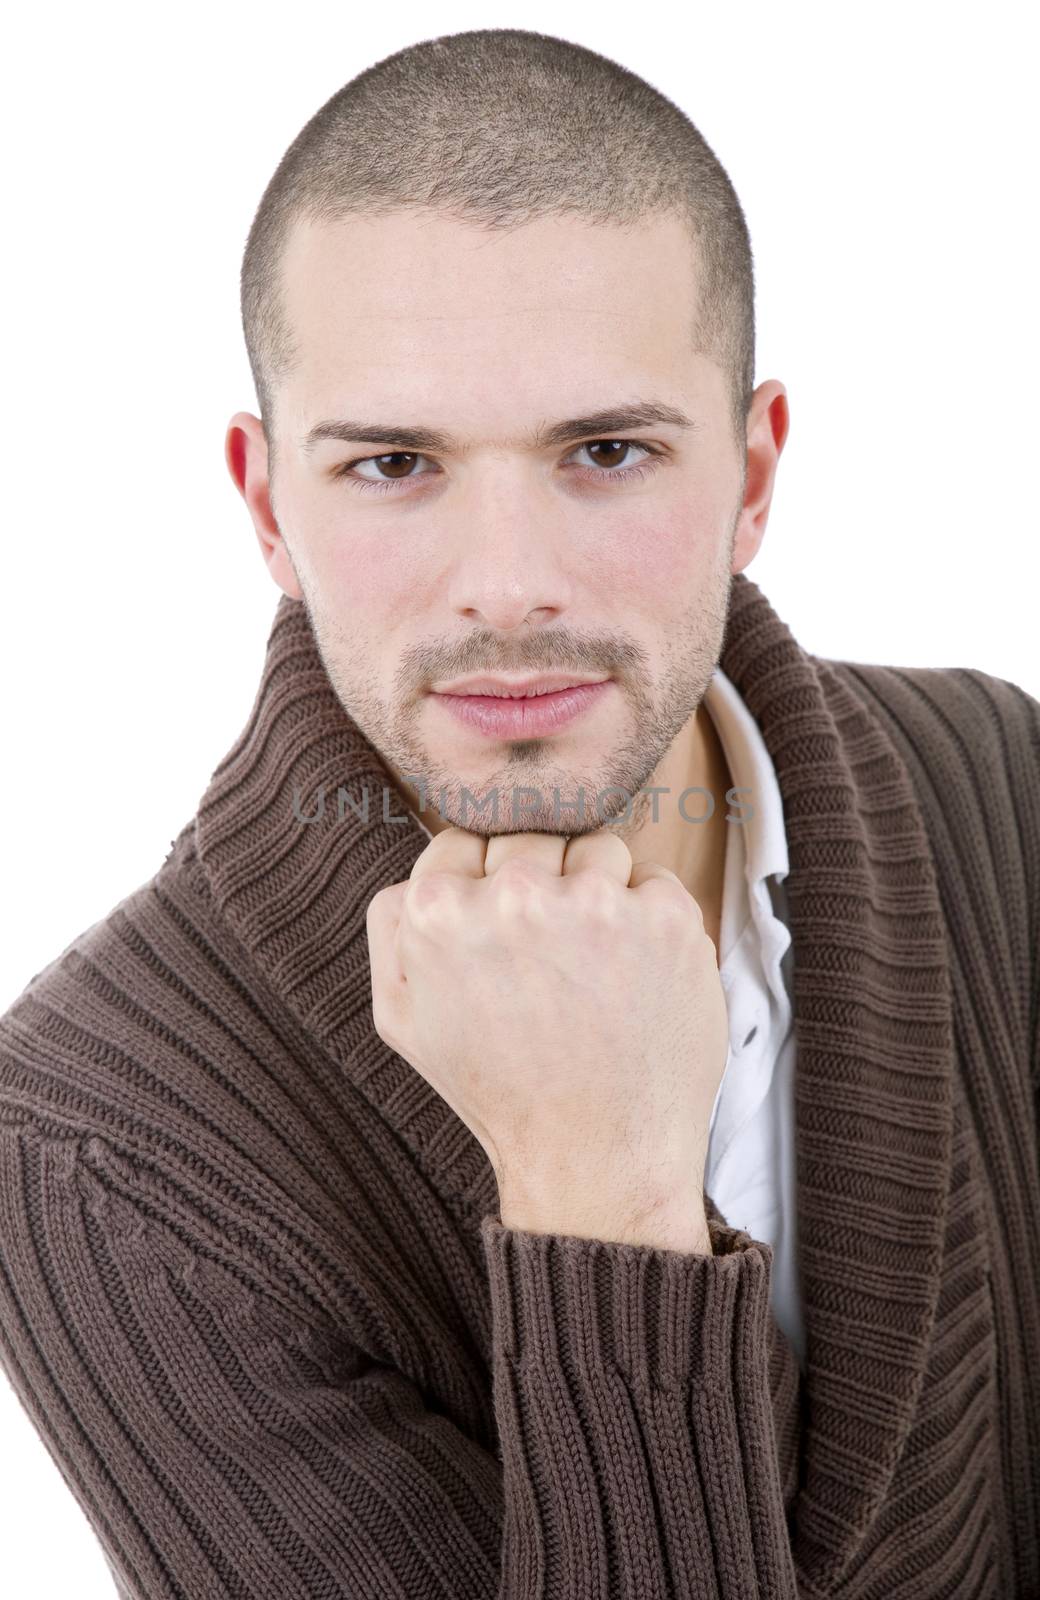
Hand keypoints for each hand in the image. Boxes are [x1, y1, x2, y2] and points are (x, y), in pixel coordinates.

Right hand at [365, 827, 728, 1239]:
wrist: (596, 1158)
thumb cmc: (500, 1091)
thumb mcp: (404, 1020)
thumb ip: (392, 928)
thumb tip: (422, 870)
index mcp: (437, 913)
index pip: (462, 842)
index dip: (482, 888)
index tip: (502, 934)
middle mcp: (515, 896)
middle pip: (528, 838)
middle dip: (539, 886)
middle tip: (549, 962)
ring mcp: (596, 903)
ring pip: (595, 849)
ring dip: (596, 893)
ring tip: (593, 968)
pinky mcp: (665, 917)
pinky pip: (655, 880)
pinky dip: (650, 920)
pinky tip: (634, 976)